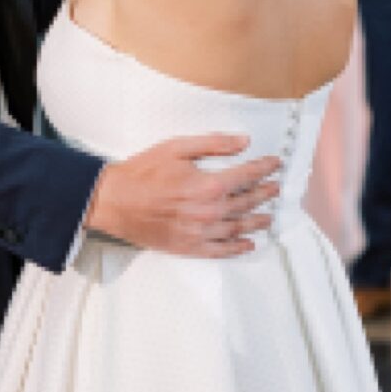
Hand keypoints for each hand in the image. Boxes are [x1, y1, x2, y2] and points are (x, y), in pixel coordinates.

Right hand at [87, 134, 280, 258]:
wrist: (114, 201)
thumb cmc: (142, 172)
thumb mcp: (177, 147)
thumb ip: (213, 144)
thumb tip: (243, 141)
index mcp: (209, 185)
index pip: (248, 175)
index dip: (265, 168)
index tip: (276, 163)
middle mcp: (209, 211)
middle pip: (247, 202)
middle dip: (265, 194)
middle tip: (276, 189)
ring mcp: (200, 232)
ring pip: (238, 227)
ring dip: (257, 221)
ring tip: (269, 217)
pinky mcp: (189, 247)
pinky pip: (221, 250)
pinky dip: (237, 247)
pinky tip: (248, 244)